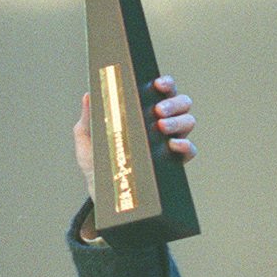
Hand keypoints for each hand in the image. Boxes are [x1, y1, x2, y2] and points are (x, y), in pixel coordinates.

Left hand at [74, 74, 196, 202]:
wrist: (101, 193)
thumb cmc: (96, 163)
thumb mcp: (87, 138)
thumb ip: (88, 117)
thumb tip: (88, 96)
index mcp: (144, 110)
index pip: (162, 89)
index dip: (165, 83)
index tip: (157, 85)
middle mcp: (162, 122)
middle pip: (181, 103)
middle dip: (172, 103)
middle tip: (158, 110)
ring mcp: (170, 141)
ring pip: (188, 122)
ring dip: (178, 121)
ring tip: (162, 126)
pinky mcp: (175, 162)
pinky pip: (189, 150)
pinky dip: (185, 145)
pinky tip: (173, 145)